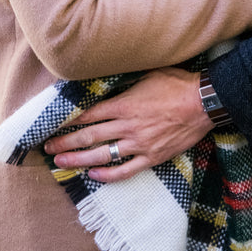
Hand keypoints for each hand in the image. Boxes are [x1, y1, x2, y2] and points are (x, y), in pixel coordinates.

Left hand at [43, 67, 210, 181]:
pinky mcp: (152, 157)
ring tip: (62, 163)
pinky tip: (94, 176)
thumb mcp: (148, 74)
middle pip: (89, 136)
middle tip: (48, 149)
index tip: (53, 126)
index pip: (90, 115)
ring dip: (79, 160)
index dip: (69, 122)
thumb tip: (108, 82)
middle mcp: (128, 126)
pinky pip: (125, 170)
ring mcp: (139, 144)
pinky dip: (108, 175)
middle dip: (66, 143)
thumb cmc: (177, 84)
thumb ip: (126, 83)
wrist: (204, 103)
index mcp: (125, 104)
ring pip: (102, 155)